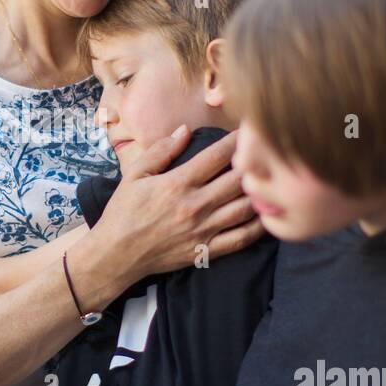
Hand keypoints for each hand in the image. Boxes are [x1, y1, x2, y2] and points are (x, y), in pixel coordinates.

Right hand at [94, 125, 265, 279]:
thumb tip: (185, 130)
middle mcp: (194, 205)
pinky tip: (266, 216)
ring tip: (270, 181)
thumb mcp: (134, 175)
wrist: (116, 254)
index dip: (236, 141)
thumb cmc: (123, 212)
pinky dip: (257, 227)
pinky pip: (240, 239)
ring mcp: (202, 230)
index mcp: (177, 183)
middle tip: (268, 154)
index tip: (249, 131)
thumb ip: (161, 151)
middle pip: (237, 180)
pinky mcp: (205, 250)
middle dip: (255, 164)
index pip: (216, 156)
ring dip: (260, 193)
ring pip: (244, 208)